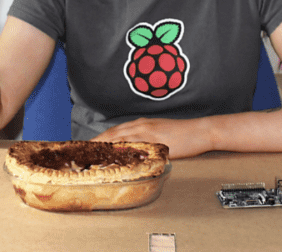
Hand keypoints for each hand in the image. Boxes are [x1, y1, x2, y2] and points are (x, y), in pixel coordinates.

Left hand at [92, 117, 213, 158]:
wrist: (200, 131)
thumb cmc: (183, 135)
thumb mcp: (160, 136)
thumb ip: (146, 142)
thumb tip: (133, 153)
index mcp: (140, 125)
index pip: (114, 132)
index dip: (99, 140)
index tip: (87, 148)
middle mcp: (140, 125)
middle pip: (111, 134)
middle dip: (95, 143)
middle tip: (81, 154)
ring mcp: (146, 131)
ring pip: (118, 137)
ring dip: (103, 146)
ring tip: (89, 155)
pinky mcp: (153, 139)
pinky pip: (132, 144)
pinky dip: (120, 150)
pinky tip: (112, 155)